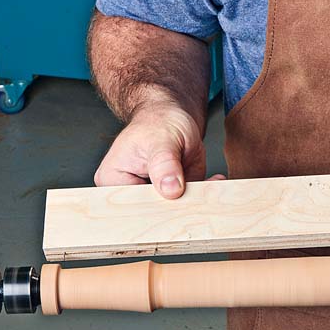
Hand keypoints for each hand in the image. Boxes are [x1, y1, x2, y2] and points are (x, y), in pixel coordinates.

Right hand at [93, 104, 222, 198]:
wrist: (174, 116)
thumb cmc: (158, 122)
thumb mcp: (161, 139)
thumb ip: (164, 164)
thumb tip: (170, 189)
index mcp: (113, 180)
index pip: (130, 206)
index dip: (153, 207)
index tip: (174, 201)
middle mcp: (131, 192)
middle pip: (153, 213)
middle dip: (177, 206)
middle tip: (196, 194)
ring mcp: (154, 196)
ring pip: (175, 210)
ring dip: (196, 199)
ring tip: (209, 184)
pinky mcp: (175, 196)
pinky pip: (191, 202)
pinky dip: (206, 192)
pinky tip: (215, 180)